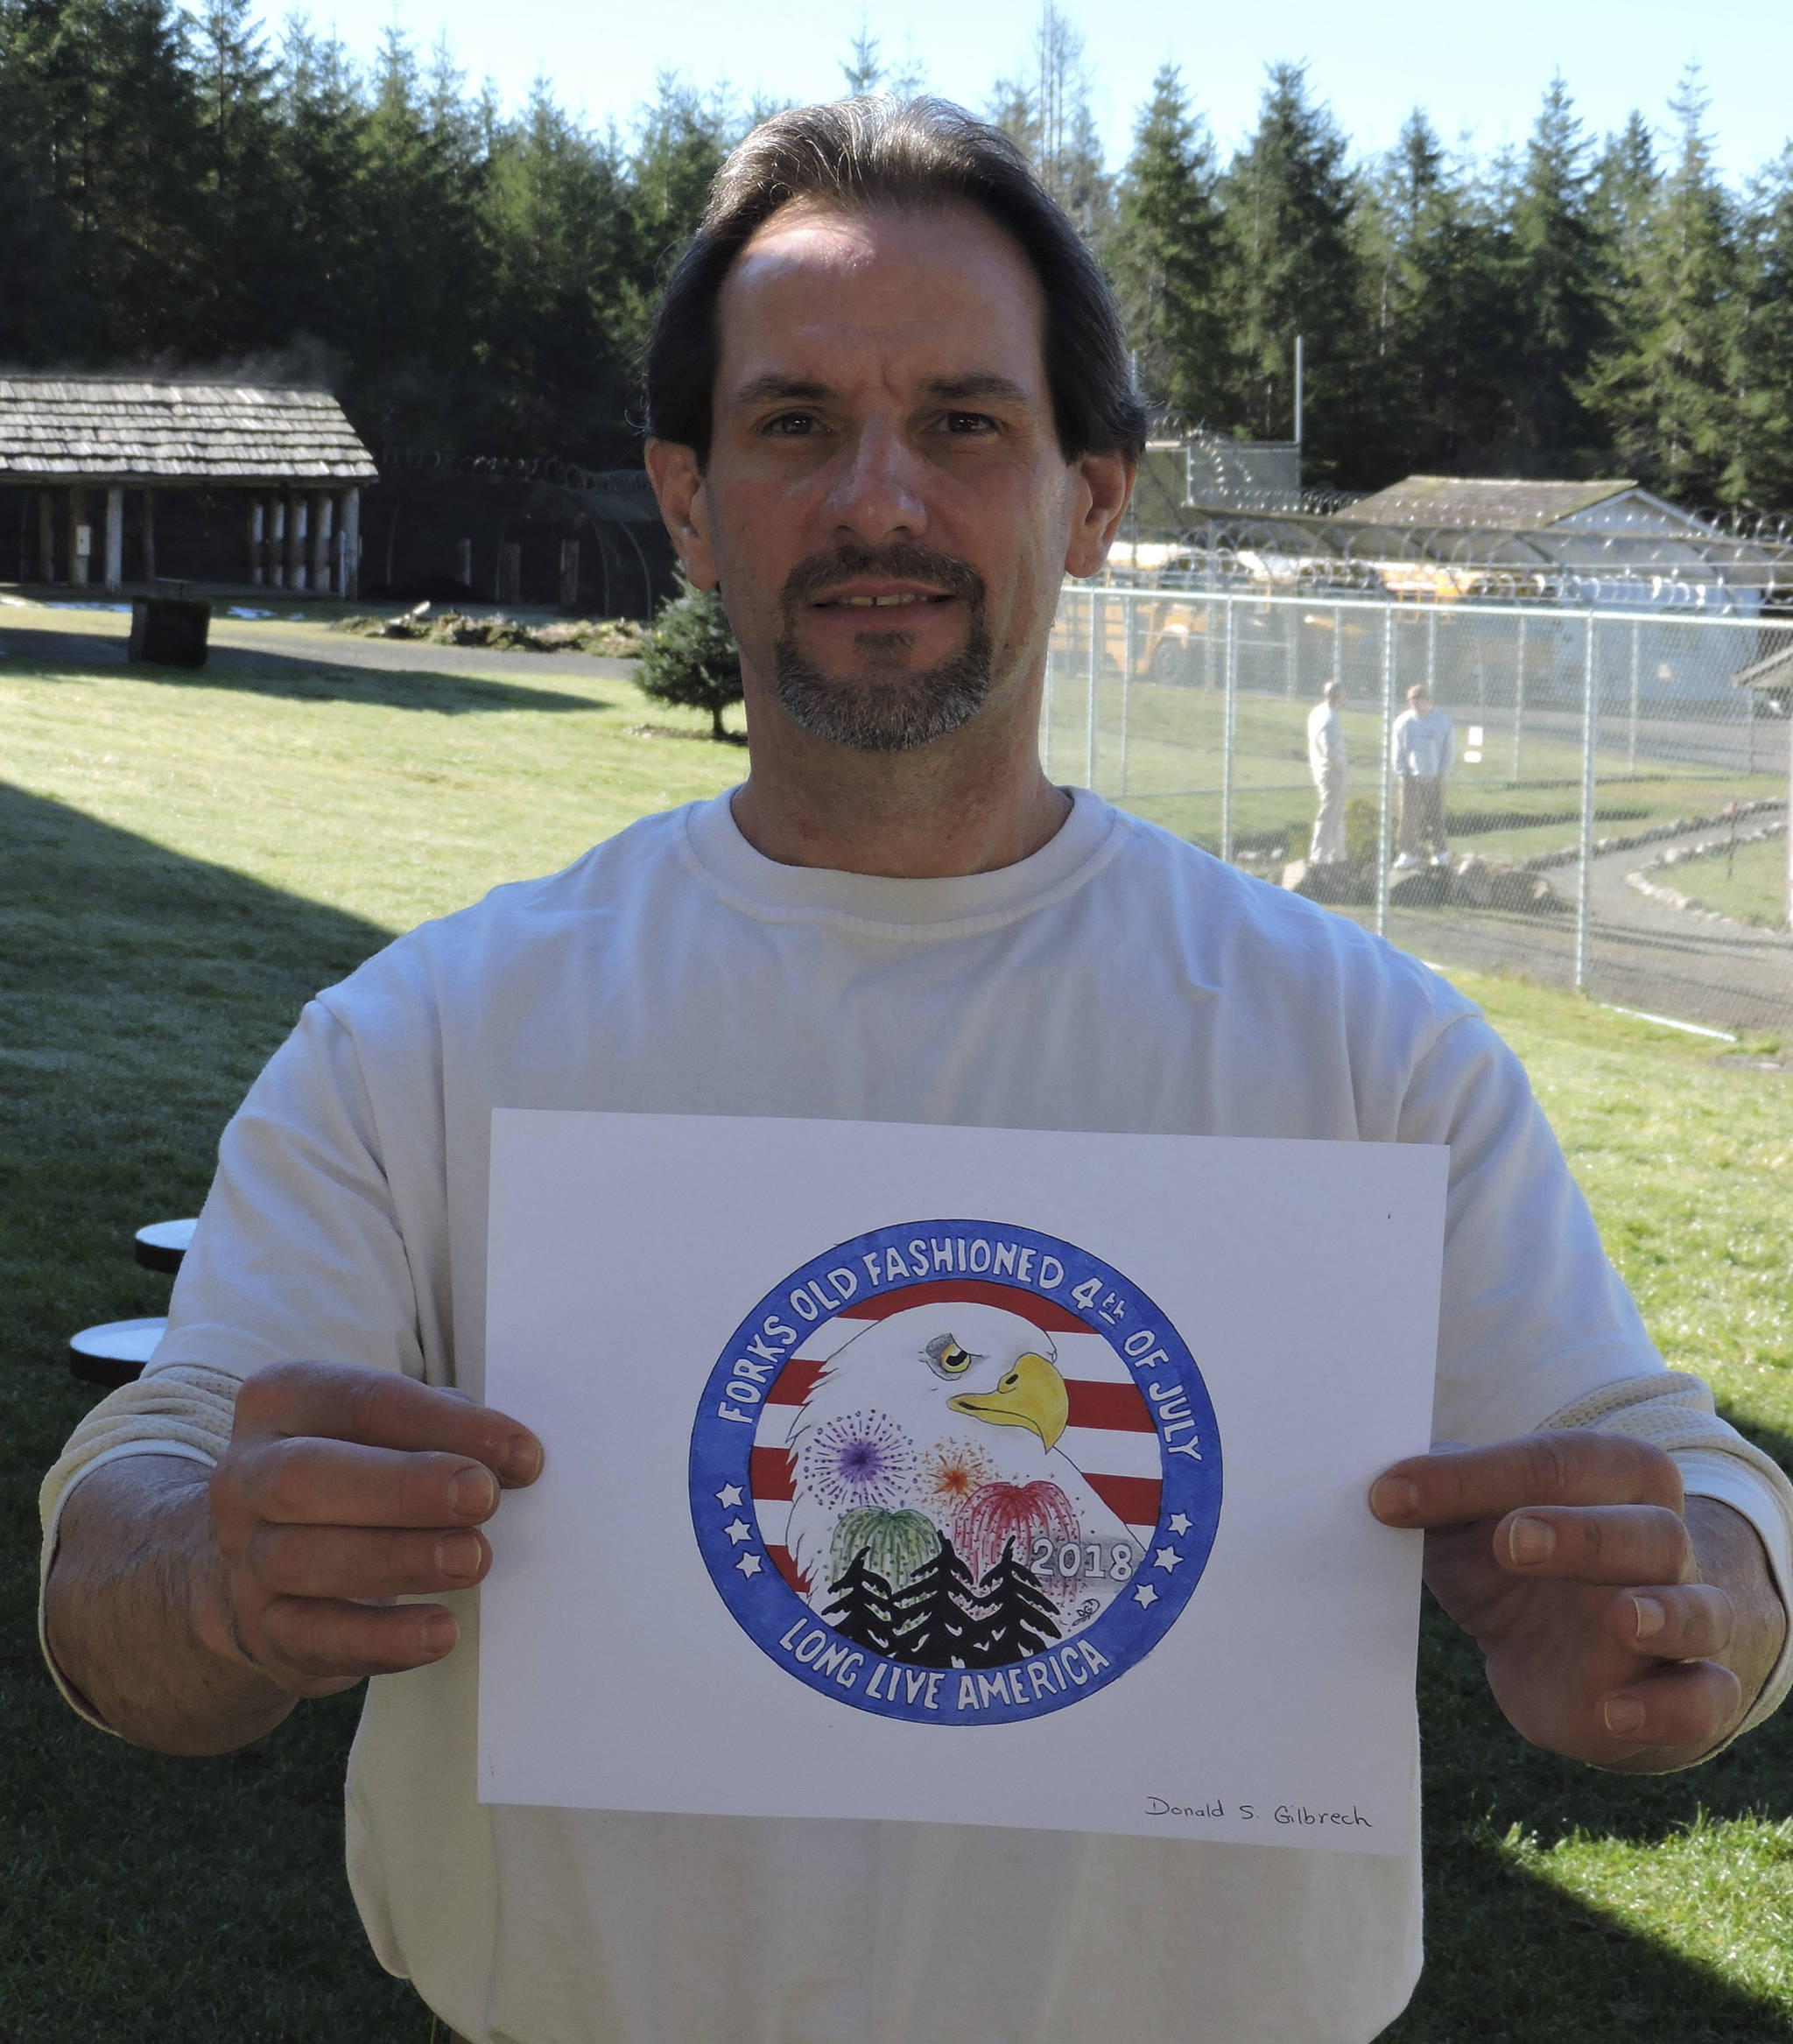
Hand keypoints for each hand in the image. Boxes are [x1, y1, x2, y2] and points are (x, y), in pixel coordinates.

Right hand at [201, 1360, 542, 1697]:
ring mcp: (242, 1557)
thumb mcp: (386, 1433)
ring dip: (399, 1560)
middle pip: (306, 1476)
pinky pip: (311, 1637)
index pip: (362, 1402)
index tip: (522, 1453)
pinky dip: (381, 1639)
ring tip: (472, 1560)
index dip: (445, 1425)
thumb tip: (514, 1458)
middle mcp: (246, 1476)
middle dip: (403, 1487)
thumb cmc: (354, 1474)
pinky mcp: (259, 1629)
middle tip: (483, 1498)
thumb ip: (444, 1431)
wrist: (264, 1561)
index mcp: (282, 1402)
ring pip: (304, 1559)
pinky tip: (439, 1631)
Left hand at [1370, 1431, 1786, 1771]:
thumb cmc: (1511, 1561)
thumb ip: (1430, 1495)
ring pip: (1697, 1611)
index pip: (1558, 1463)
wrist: (1560, 1655)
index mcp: (1613, 1477)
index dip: (1477, 1476)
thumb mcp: (1463, 1523)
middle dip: (1585, 1535)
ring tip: (1623, 1622)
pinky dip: (1670, 1711)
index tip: (1390, 1495)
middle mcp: (1662, 1542)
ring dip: (1666, 1615)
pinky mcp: (1685, 1696)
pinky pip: (1705, 1700)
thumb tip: (1374, 1486)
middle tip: (1512, 1541)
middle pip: (1649, 1529)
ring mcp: (1684, 1620)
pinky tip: (1614, 1713)